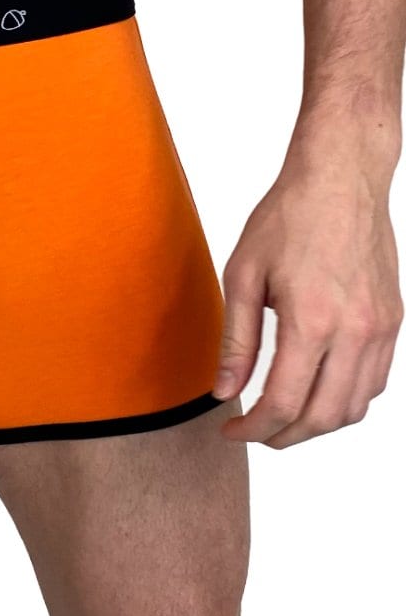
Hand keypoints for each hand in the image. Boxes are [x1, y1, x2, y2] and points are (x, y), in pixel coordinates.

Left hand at [214, 152, 401, 447]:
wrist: (340, 179)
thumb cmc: (289, 217)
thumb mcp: (243, 275)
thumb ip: (236, 340)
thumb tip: (225, 391)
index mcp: (311, 320)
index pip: (284, 403)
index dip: (254, 429)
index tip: (231, 430)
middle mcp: (354, 331)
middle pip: (322, 417)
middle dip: (283, 436)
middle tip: (253, 432)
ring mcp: (380, 328)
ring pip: (354, 407)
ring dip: (317, 424)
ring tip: (282, 417)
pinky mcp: (393, 321)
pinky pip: (375, 381)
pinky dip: (345, 399)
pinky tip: (317, 390)